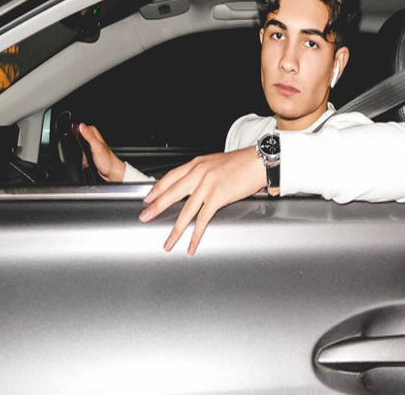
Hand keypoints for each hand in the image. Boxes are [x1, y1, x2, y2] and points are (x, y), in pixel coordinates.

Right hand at [78, 123, 125, 181]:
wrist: (112, 173)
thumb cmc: (107, 161)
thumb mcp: (97, 147)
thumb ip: (89, 136)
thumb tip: (81, 126)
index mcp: (96, 136)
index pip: (85, 127)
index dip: (78, 130)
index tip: (74, 136)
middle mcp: (95, 140)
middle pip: (81, 136)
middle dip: (78, 143)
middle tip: (82, 150)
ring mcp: (93, 147)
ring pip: (81, 145)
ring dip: (80, 151)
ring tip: (85, 156)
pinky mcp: (91, 154)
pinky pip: (83, 153)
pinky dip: (82, 156)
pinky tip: (85, 160)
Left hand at [140, 146, 266, 254]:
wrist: (259, 161)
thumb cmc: (242, 162)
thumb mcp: (216, 162)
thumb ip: (203, 172)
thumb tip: (194, 185)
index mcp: (198, 163)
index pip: (171, 177)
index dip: (158, 189)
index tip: (148, 198)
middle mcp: (199, 172)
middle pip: (172, 192)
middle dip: (156, 207)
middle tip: (145, 217)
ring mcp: (208, 184)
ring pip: (185, 210)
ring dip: (175, 229)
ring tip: (167, 241)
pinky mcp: (219, 196)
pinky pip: (203, 218)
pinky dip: (196, 234)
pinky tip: (191, 243)